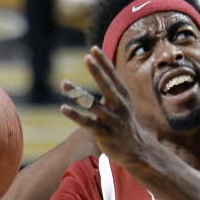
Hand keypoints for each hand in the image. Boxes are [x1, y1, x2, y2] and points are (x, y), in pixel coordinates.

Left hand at [61, 47, 154, 168]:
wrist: (136, 151)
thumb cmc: (125, 123)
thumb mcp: (123, 104)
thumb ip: (111, 87)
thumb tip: (98, 67)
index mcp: (123, 97)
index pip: (113, 76)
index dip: (103, 62)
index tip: (93, 48)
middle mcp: (119, 107)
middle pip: (107, 86)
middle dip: (97, 72)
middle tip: (87, 58)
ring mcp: (112, 121)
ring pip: (92, 105)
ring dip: (77, 93)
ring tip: (63, 83)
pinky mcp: (104, 134)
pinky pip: (87, 123)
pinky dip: (75, 116)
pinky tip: (63, 108)